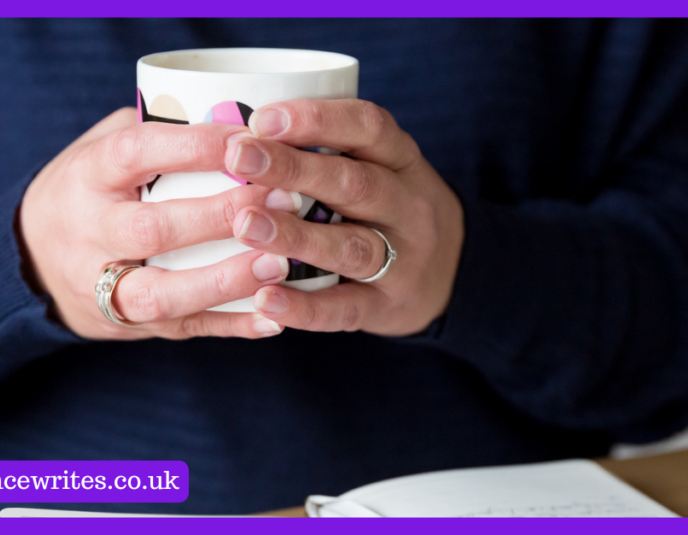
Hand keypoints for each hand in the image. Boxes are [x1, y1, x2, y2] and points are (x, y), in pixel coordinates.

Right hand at [19, 107, 296, 339]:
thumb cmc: (91, 189)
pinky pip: (180, 329)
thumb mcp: (104, 145)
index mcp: (87, 176)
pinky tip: (272, 319)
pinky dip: (228, 326)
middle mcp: (89, 232)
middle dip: (219, 216)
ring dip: (224, 281)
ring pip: (161, 293)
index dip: (194, 147)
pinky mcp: (126, 323)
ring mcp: (102, 285)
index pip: (135, 153)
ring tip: (279, 263)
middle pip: (152, 229)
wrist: (32, 262)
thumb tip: (237, 114)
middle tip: (282, 199)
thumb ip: (158, 129)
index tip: (250, 140)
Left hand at [223, 99, 464, 335]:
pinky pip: (345, 309)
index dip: (318, 119)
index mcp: (401, 159)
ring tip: (245, 224)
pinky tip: (264, 300)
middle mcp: (408, 206)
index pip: (369, 127)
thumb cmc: (388, 207)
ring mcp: (403, 260)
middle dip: (293, 168)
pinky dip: (304, 307)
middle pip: (354, 184)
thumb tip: (232, 127)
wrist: (455, 273)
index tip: (263, 117)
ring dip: (295, 235)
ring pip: (350, 246)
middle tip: (239, 156)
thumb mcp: (380, 166)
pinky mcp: (387, 307)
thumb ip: (326, 148)